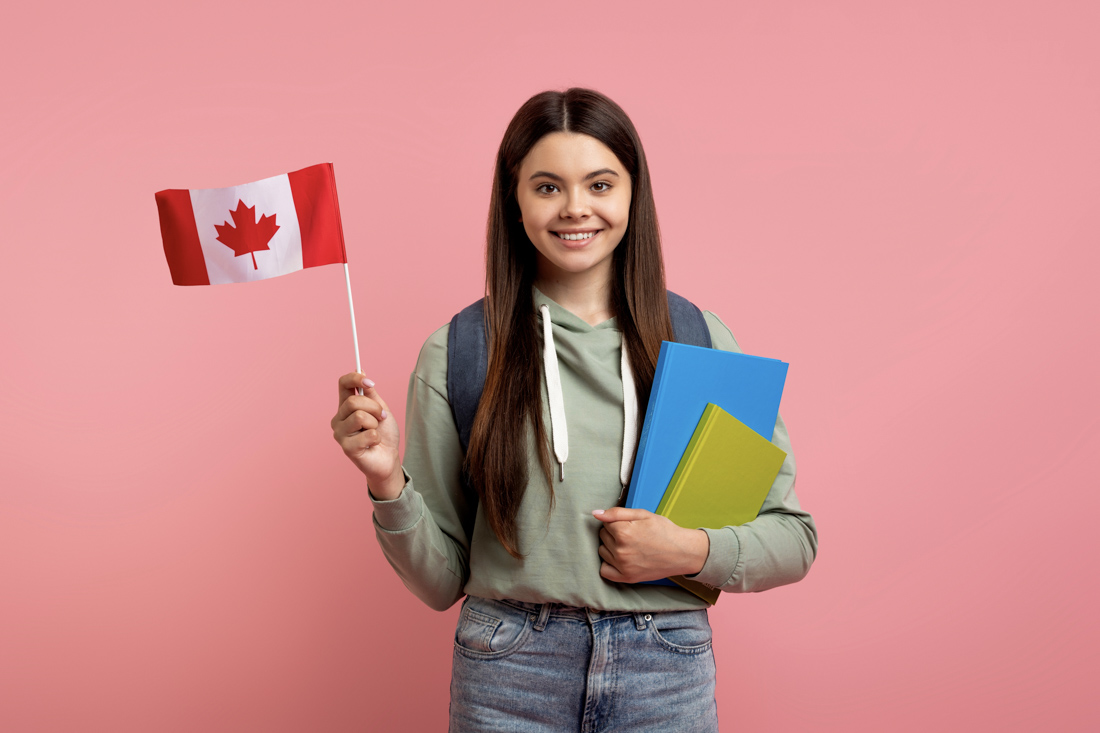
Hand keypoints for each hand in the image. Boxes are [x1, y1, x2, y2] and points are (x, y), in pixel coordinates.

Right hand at [332, 373, 402, 499]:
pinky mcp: (346, 448)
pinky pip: (367, 434)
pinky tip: (373, 443)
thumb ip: (370, 393)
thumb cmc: (384, 434)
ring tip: (375, 432)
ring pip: (359, 416)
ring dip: (375, 424)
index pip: (343, 384)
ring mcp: (340, 434)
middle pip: (353, 401)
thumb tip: (362, 371)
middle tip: (381, 418)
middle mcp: (339, 419)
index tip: (369, 382)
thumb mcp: (380, 409)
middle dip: (374, 408)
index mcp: (346, 406)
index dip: (355, 379)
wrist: (389, 458)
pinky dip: (377, 437)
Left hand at [593, 508, 709, 583]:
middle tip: (631, 535)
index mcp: (623, 532)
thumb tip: (595, 514)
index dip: (617, 522)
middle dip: (613, 533)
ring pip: (602, 551)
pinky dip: (608, 564)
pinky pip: (604, 571)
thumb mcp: (643, 514)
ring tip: (628, 546)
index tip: (629, 525)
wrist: (682, 552)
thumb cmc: (664, 531)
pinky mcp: (627, 578)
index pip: (605, 523)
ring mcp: (623, 566)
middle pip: (603, 536)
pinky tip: (619, 559)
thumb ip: (616, 513)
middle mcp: (621, 550)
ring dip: (610, 547)